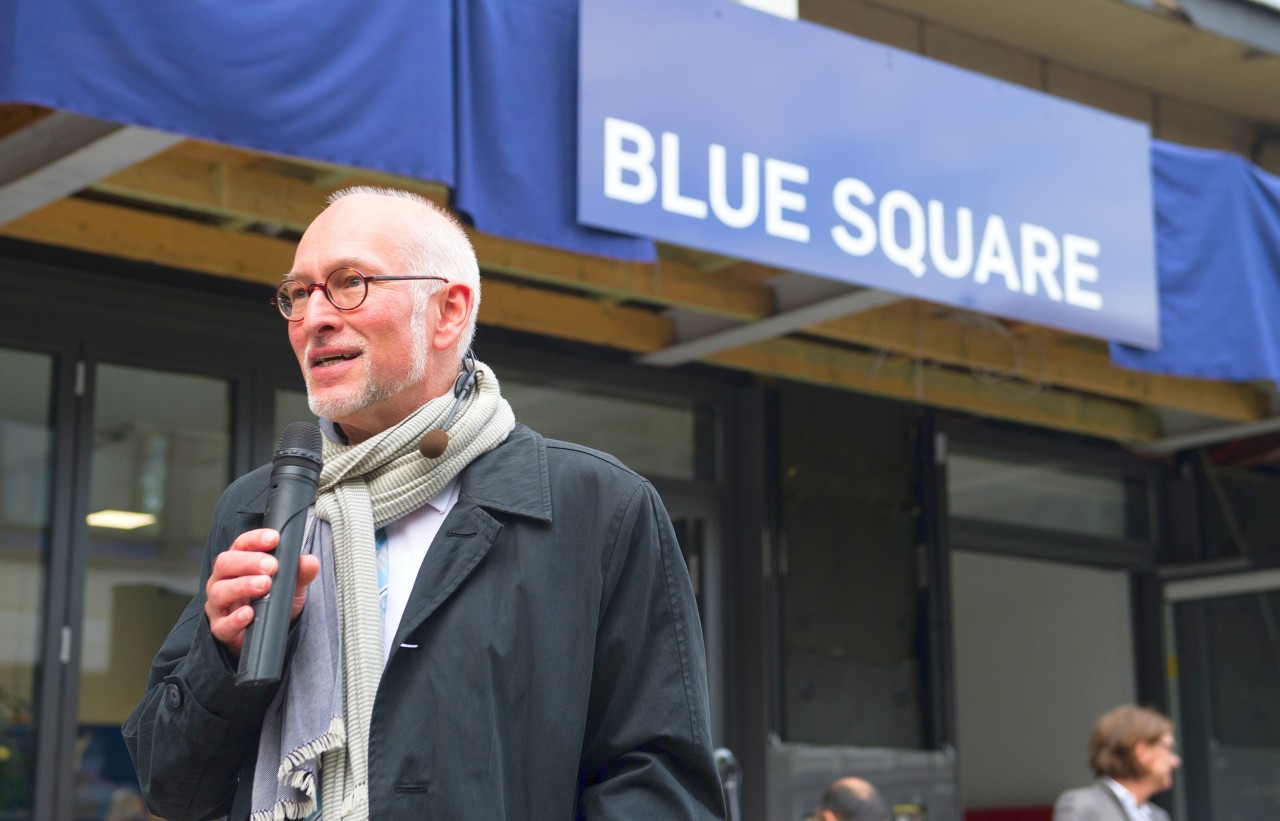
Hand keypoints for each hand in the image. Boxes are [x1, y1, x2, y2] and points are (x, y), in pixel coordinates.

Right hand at [204, 528, 320, 656]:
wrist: (266, 634)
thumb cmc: (273, 602)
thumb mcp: (291, 586)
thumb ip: (300, 573)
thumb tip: (310, 562)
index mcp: (239, 564)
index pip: (241, 544)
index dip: (255, 539)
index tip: (274, 539)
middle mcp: (224, 580)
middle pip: (225, 563)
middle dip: (249, 562)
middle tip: (272, 566)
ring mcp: (219, 605)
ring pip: (219, 591)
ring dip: (242, 586)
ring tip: (264, 585)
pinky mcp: (220, 628)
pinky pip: (222, 624)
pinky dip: (235, 618)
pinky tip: (249, 614)